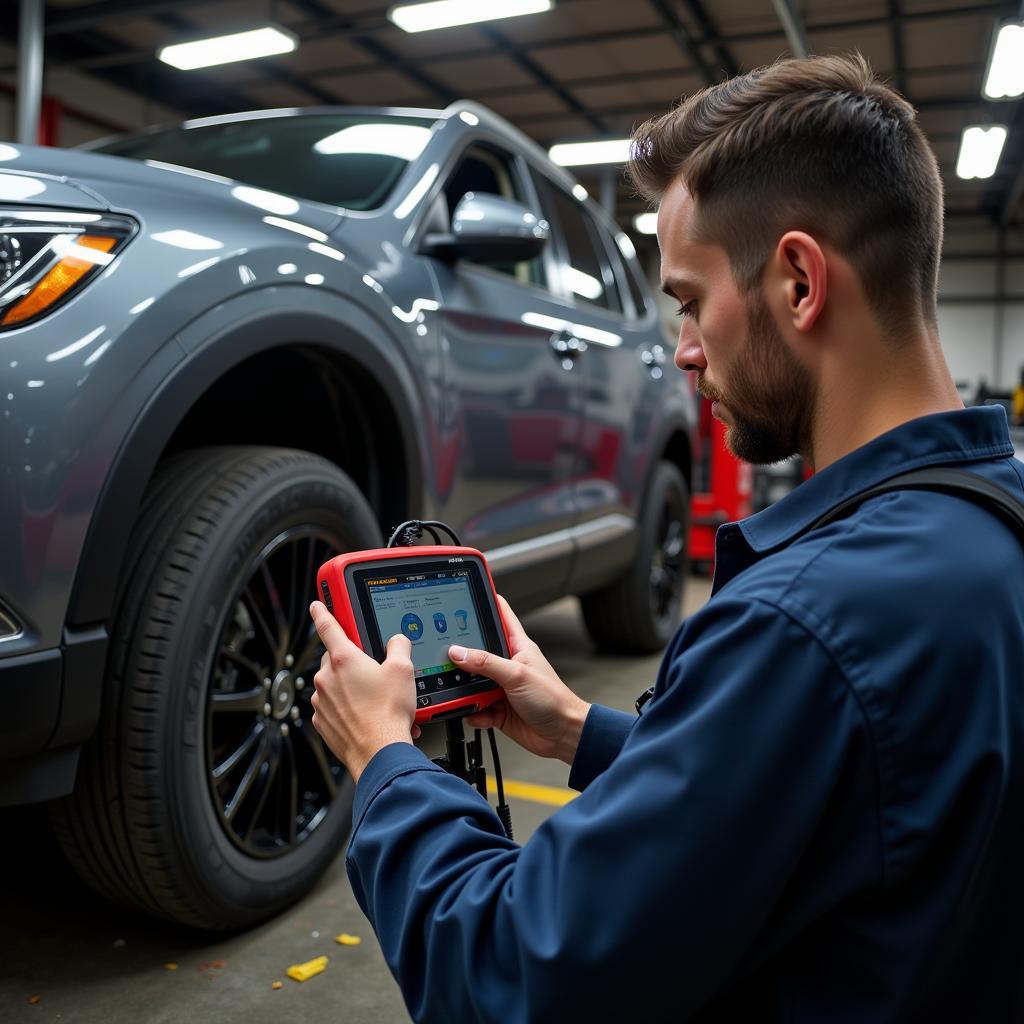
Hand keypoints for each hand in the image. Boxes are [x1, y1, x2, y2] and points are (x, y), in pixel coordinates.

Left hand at [309, 601, 416, 782]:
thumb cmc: (387, 714)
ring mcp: (322, 702)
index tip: (317, 604)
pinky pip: (334, 707)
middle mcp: (327, 678)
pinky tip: (367, 715)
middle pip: (337, 659)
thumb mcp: (404, 671)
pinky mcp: (323, 722)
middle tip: (375, 673)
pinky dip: (348, 709)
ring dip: (352, 688)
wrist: (379, 752)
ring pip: (336, 685)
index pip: (327, 626)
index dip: (322, 611)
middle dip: (354, 662)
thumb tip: (397, 642)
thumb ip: (399, 647)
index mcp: (344, 659)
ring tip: (376, 701)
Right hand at [453, 596, 589, 764]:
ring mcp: (501, 687)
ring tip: (465, 693)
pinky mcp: (497, 708)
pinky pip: (476, 707)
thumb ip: (486, 663)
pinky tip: (477, 713)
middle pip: (477, 652)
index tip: (470, 591)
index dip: (487, 601)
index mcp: (517, 647)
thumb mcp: (516, 675)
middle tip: (448, 658)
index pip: (500, 616)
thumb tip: (459, 652)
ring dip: (467, 690)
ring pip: (472, 682)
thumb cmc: (553, 698)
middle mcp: (507, 665)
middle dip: (463, 657)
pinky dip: (474, 712)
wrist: (562, 733)